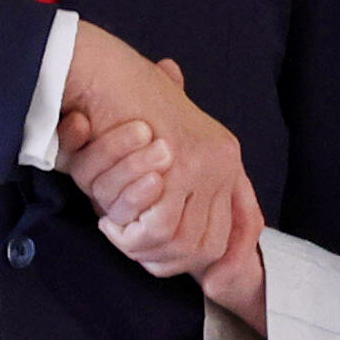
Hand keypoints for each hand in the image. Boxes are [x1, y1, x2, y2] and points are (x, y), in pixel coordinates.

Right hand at [65, 102, 260, 283]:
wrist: (102, 66)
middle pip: (210, 246)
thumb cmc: (121, 99)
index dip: (210, 260)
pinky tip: (110, 222)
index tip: (185, 273)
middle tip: (132, 248)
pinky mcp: (180, 166)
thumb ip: (178, 175)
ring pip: (184, 242)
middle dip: (169, 262)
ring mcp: (206, 164)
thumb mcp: (160, 138)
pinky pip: (161, 227)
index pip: (237, 229)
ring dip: (145, 248)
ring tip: (116, 231)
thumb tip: (203, 245)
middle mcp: (222, 161)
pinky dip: (132, 235)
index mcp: (224, 156)